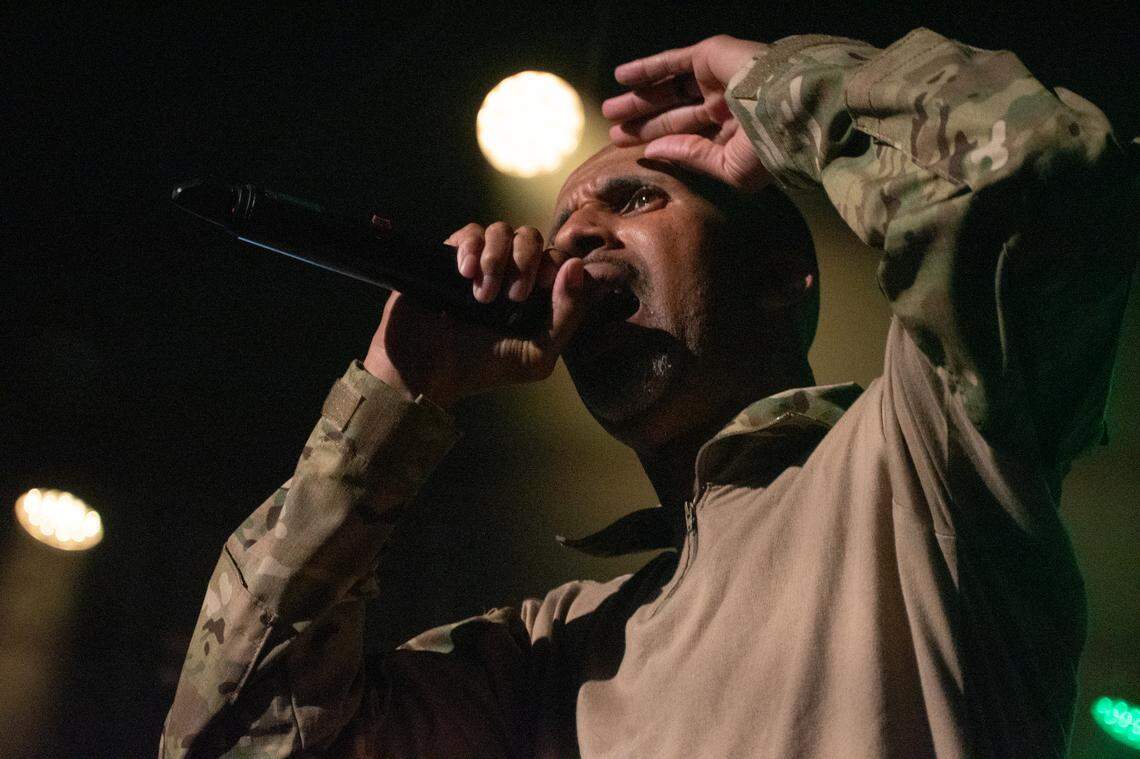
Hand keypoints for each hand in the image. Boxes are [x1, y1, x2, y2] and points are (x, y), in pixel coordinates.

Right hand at [363, 223, 593, 407]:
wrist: (424, 371)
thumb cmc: (481, 368)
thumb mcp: (536, 356)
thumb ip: (566, 316)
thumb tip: (578, 267)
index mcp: (533, 296)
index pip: (557, 259)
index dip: (556, 263)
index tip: (545, 283)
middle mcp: (509, 276)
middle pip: (531, 237)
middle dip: (527, 260)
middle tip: (513, 295)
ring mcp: (479, 265)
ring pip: (501, 230)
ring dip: (497, 259)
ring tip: (482, 296)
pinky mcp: (449, 257)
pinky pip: (470, 232)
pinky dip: (472, 248)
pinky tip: (465, 274)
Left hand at [602, 35, 770, 191]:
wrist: (791, 108)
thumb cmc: (767, 147)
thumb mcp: (728, 167)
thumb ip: (691, 157)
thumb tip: (655, 150)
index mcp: (733, 134)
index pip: (688, 138)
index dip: (659, 143)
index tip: (633, 151)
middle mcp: (725, 105)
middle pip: (673, 114)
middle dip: (642, 123)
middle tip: (613, 133)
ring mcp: (717, 79)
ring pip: (668, 89)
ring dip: (639, 98)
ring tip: (609, 110)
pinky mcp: (710, 56)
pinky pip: (671, 62)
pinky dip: (646, 68)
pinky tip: (621, 77)